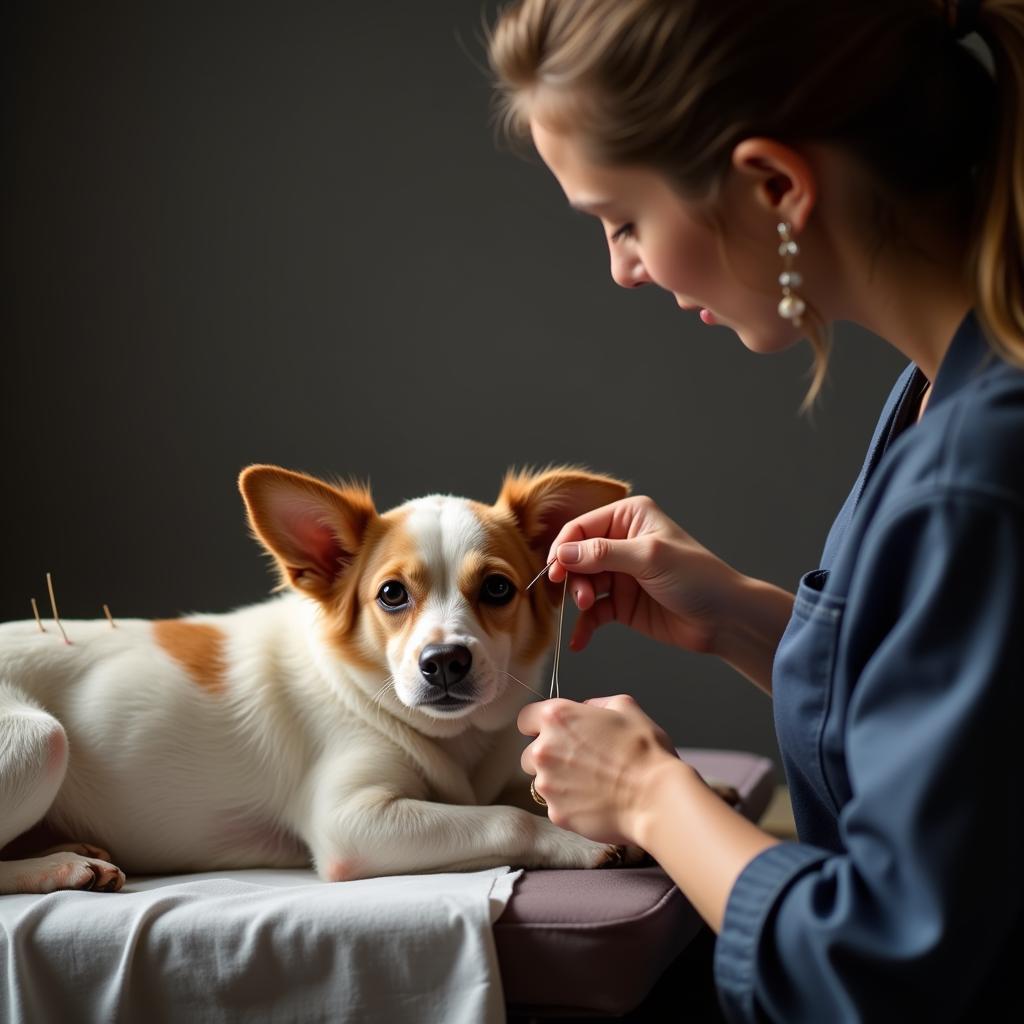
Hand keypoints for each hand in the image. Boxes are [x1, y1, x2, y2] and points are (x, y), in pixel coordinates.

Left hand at [519, 694, 680, 844]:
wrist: (656, 797)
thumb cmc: (644, 751)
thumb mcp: (625, 707)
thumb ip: (596, 704)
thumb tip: (585, 710)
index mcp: (557, 718)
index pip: (526, 719)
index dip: (539, 726)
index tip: (553, 733)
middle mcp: (544, 750)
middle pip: (529, 753)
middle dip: (549, 756)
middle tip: (579, 761)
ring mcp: (547, 784)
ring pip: (541, 781)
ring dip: (558, 782)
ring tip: (591, 784)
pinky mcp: (556, 813)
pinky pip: (555, 806)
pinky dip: (570, 804)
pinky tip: (595, 801)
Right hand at [545, 495, 741, 653]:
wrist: (725, 619)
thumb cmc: (697, 578)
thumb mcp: (649, 558)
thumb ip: (603, 553)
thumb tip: (563, 553)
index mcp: (628, 518)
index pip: (581, 528)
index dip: (564, 548)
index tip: (555, 571)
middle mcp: (621, 542)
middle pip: (577, 556)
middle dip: (574, 576)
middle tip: (581, 596)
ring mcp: (621, 574)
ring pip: (582, 584)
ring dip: (580, 598)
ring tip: (589, 609)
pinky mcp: (621, 603)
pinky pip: (593, 613)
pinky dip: (584, 626)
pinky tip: (578, 642)